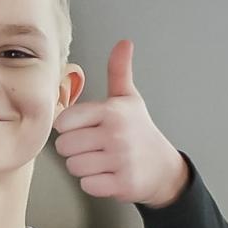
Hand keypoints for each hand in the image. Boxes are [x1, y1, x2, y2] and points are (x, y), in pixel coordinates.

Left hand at [53, 40, 188, 206]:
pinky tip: (109, 175)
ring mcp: (120, 160)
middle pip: (64, 147)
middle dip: (75, 150)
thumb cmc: (139, 131)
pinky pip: (87, 185)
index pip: (63, 122)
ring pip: (74, 167)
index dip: (69, 128)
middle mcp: (116, 134)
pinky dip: (94, 184)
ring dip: (84, 168)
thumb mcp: (129, 99)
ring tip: (102, 161)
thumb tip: (124, 42)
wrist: (163, 168)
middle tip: (94, 147)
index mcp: (112, 111)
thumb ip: (119, 71)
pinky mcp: (122, 184)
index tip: (84, 128)